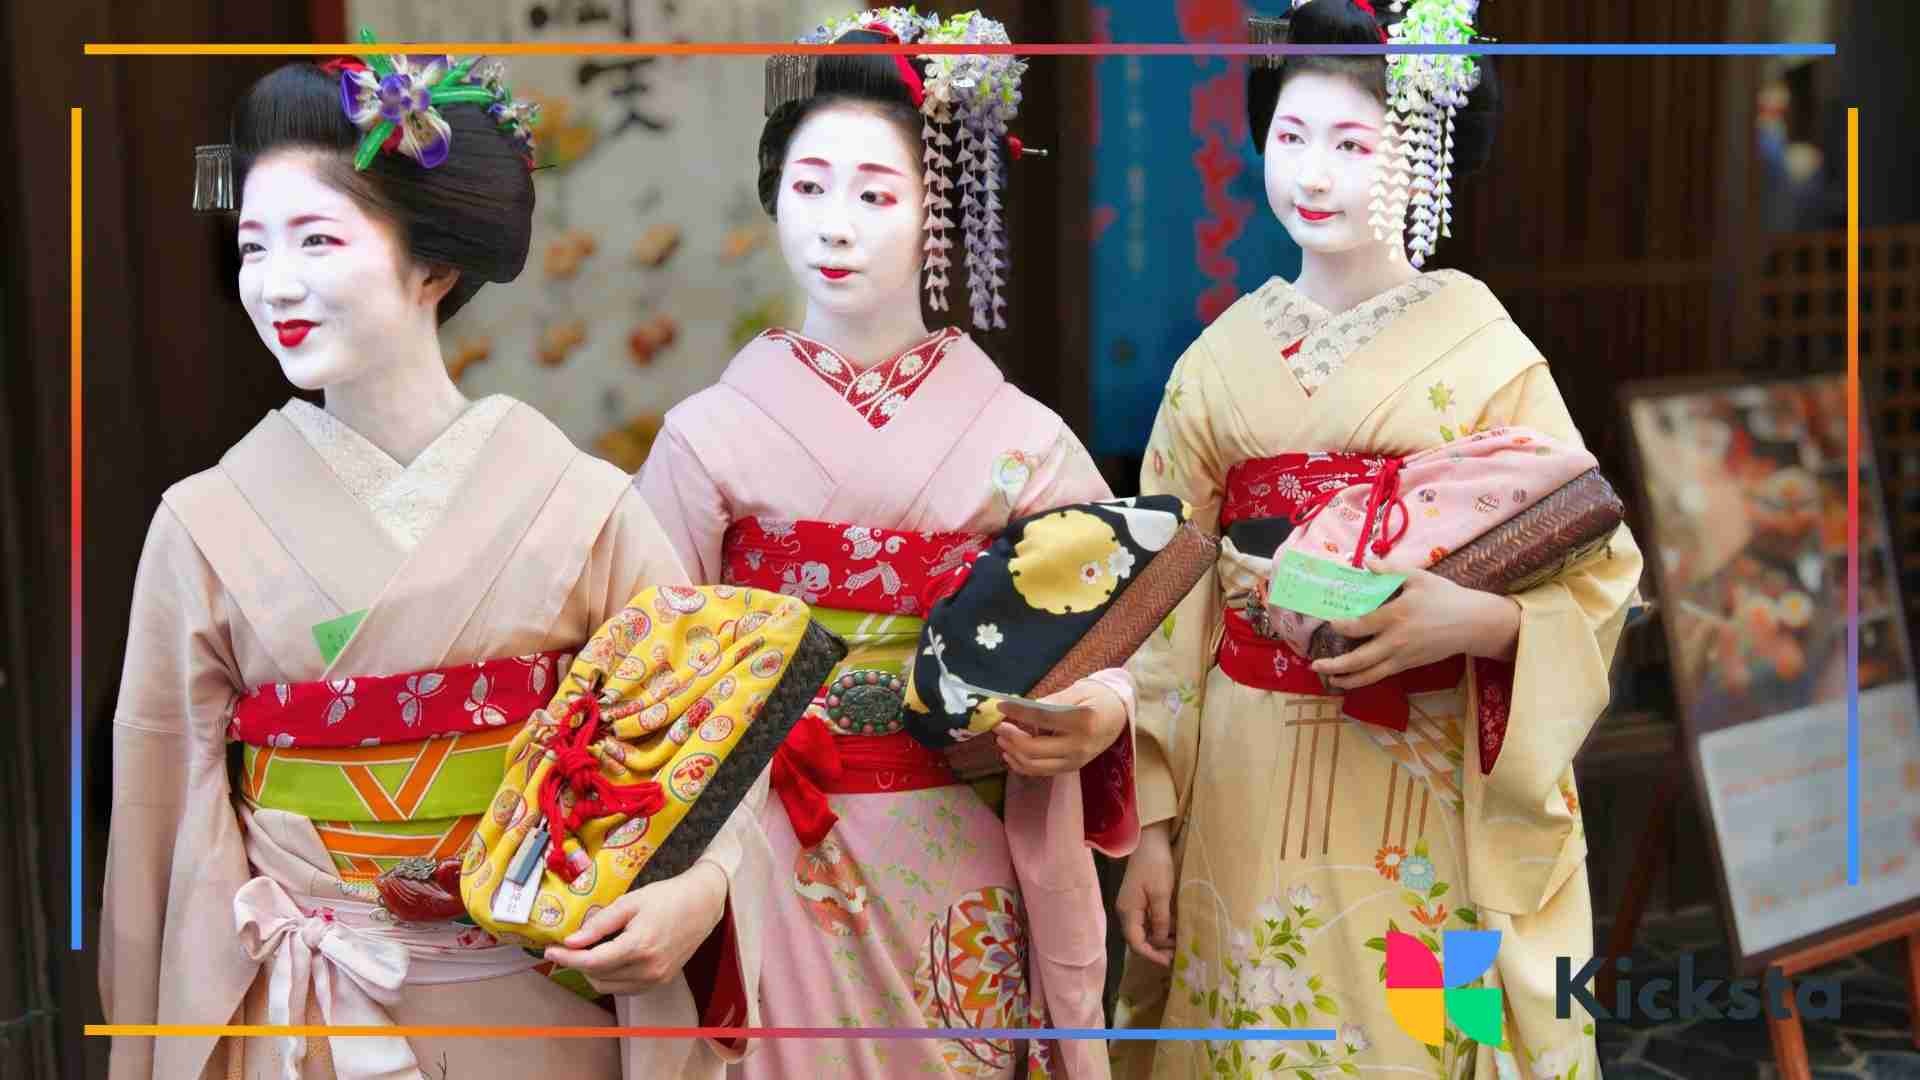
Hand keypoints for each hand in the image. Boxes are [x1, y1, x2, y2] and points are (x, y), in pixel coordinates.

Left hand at [542, 860, 727, 994]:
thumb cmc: (666, 897)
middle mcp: (648, 969)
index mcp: (639, 946)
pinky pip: (624, 988)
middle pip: (597, 977)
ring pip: (609, 987)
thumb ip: (599, 924)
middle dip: (579, 963)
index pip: (592, 962)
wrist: (702, 904)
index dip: (567, 958)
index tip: (550, 949)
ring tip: (591, 950)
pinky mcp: (660, 982)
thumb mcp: (630, 902)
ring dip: (593, 972)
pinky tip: (610, 958)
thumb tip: (571, 941)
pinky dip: (611, 977)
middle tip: (570, 946)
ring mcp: (655, 979)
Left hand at [995, 678, 1126, 777]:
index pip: (1042, 718)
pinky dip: (1022, 764)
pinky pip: (1041, 771)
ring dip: (1013, 753)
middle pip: (1034, 748)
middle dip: (1010, 737)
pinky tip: (1012, 753)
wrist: (1120, 715)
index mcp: (1082, 721)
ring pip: (1034, 765)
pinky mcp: (1072, 768)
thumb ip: (1050, 700)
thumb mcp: (1077, 691)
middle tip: (998, 726)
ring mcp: (1076, 760)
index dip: (1017, 712)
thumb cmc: (1098, 697)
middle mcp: (1079, 745)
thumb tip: (1019, 707)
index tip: (1000, 706)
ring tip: (1002, 739)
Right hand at [1117, 822, 1175, 964]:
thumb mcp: (1161, 893)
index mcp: (1128, 911)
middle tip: (1178, 955)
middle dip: (1158, 949)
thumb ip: (1161, 919)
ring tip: (1180, 943)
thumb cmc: (1155, 865)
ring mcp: (1134, 906)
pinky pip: (1149, 921)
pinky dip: (1162, 929)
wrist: (1150, 841)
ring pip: (1146, 932)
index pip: (1135, 942)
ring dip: (1161, 940)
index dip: (1151, 955)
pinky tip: (1176, 930)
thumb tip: (1161, 941)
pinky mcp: (1141, 901)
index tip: (1169, 962)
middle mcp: (1128, 912)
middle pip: (1140, 939)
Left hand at [1311, 563, 1520, 690]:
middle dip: (1335, 664)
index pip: (1360, 625)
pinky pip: (1383, 675)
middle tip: (1315, 665)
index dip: (1341, 626)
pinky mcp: (1410, 665)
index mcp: (1396, 615)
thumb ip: (1389, 571)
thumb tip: (1366, 563)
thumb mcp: (1418, 577)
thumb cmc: (1445, 597)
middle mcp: (1396, 640)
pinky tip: (1353, 678)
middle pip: (1359, 659)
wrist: (1473, 624)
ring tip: (1330, 680)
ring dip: (1347, 679)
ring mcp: (1403, 657)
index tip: (1329, 622)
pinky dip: (1365, 679)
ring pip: (1370, 674)